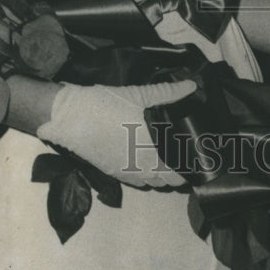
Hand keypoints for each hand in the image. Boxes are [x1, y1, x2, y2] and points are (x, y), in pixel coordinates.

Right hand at [37, 80, 195, 187]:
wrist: (70, 117)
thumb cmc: (105, 104)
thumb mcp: (138, 94)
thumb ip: (168, 92)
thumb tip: (192, 86)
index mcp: (152, 144)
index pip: (181, 164)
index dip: (193, 162)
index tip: (200, 154)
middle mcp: (143, 163)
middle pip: (171, 179)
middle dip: (182, 171)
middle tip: (187, 157)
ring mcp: (128, 171)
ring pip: (156, 183)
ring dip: (166, 177)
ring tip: (171, 162)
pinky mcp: (115, 173)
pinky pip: (139, 183)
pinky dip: (148, 179)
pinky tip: (150, 166)